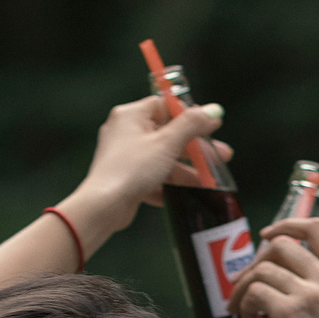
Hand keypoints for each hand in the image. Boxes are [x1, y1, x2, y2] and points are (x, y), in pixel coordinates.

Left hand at [0, 97, 230, 288]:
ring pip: (162, 158)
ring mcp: (120, 158)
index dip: (192, 115)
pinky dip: (170, 185)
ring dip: (187, 169)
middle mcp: (122, 131)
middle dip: (195, 146)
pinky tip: (185, 198)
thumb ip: (193, 129)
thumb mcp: (166, 147)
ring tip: (212, 180)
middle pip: (167, 132)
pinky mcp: (121, 183)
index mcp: (129, 115)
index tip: (213, 126)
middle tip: (223, 156)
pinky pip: (153, 178)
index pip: (167, 103)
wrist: (95, 214)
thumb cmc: (125, 178)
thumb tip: (215, 111)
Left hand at [226, 219, 318, 317]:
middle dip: (256, 262)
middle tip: (246, 284)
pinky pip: (254, 295)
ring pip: (262, 271)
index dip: (288, 224)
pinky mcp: (288, 313)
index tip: (268, 235)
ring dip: (244, 290)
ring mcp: (308, 293)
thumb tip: (289, 285)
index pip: (317, 228)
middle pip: (280, 245)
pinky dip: (245, 308)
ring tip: (243, 311)